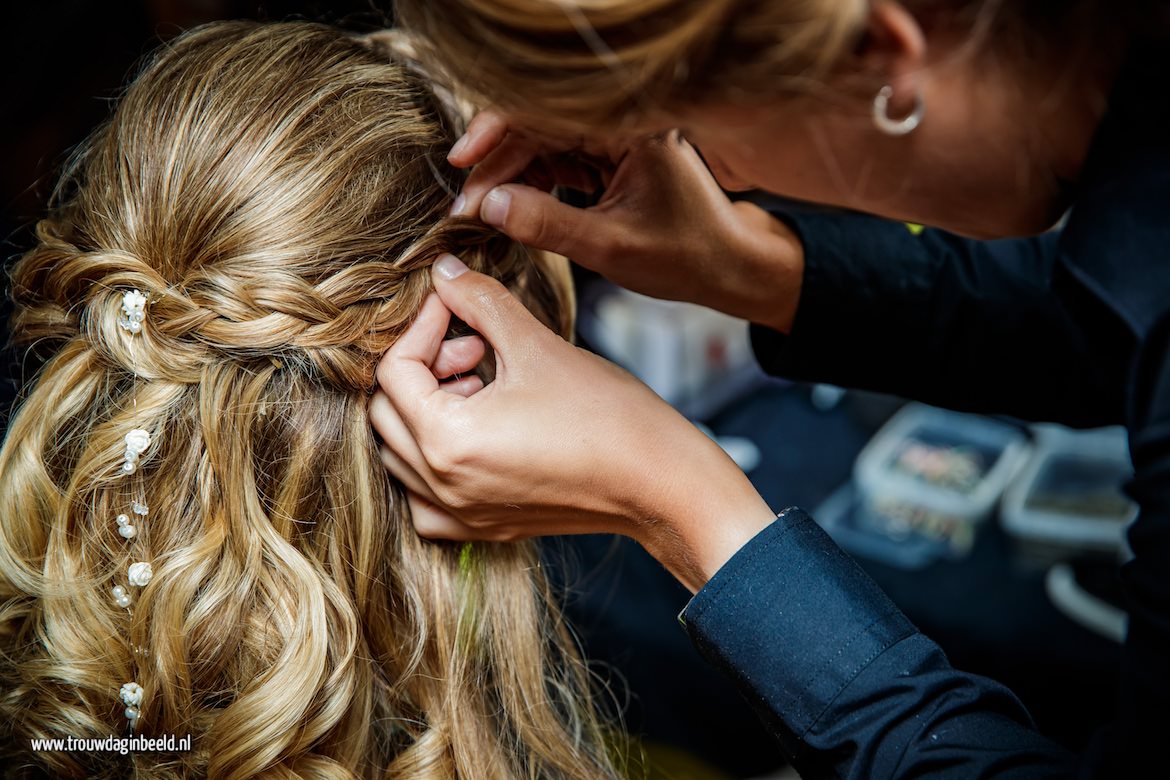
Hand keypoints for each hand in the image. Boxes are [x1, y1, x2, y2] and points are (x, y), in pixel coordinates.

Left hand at [368, 255, 776, 591]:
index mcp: (446, 440)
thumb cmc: (607, 416)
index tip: (457, 305)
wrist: (659, 482)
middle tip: (474, 344)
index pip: (394, 371)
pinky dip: (433, 463)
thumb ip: (480, 303)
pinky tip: (475, 435)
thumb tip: (444, 272)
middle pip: (388, 412)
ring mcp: (461, 514)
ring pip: (401, 455)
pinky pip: (425, 499)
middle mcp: (441, 486)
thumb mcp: (536, 345)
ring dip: (427, 410)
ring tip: (481, 384)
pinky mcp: (483, 527)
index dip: (423, 325)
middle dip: (423, 366)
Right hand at [449, 111, 805, 332]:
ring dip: (510, 175)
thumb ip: (548, 224)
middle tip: (467, 207)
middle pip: (539, 126)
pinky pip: (559, 159)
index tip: (462, 162)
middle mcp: (622, 123)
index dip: (497, 135)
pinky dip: (532, 183)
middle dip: (498, 164)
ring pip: (543, 144)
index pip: (546, 114)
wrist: (726, 268)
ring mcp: (615, 139)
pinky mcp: (610, 158)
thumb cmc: (685, 256)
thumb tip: (489, 206)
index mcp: (630, 128)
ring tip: (484, 213)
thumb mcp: (610, 247)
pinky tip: (513, 207)